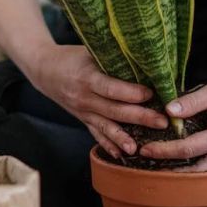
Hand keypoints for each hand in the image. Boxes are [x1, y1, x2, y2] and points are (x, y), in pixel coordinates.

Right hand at [29, 45, 168, 157]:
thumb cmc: (71, 57)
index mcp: (86, 77)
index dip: (131, 93)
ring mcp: (82, 111)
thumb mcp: (89, 51)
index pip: (111, 88)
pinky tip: (121, 155)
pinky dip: (108, 145)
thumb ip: (112, 57)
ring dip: (123, 138)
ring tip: (139, 148)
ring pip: (105, 127)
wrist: (44, 70)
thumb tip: (144, 59)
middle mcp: (84, 97)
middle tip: (162, 122)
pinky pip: (96, 134)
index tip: (151, 94)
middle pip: (114, 110)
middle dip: (139, 117)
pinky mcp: (83, 119)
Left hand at [140, 58, 206, 170]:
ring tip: (161, 166)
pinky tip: (183, 160)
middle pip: (199, 169)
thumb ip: (193, 101)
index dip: (166, 151)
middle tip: (148, 164)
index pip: (190, 149)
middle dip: (172, 168)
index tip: (146, 150)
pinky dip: (199, 165)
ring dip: (186, 171)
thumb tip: (167, 111)